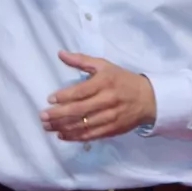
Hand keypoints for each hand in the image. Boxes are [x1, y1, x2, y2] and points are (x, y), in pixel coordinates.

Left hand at [40, 50, 156, 141]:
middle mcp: (107, 100)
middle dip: (59, 114)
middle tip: (43, 116)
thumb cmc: (122, 80)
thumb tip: (60, 53)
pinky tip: (62, 135)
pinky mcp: (112, 130)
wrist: (148, 99)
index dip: (65, 96)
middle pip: (80, 110)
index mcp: (104, 82)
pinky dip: (76, 137)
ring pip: (84, 125)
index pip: (81, 91)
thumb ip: (81, 60)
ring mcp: (110, 117)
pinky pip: (91, 135)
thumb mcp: (104, 65)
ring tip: (48, 127)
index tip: (50, 99)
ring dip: (63, 127)